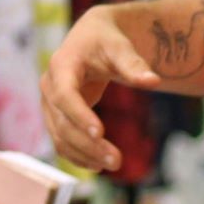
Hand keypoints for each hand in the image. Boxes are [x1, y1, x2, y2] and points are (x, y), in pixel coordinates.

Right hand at [41, 6, 161, 171]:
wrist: (92, 38)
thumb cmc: (106, 40)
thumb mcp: (121, 47)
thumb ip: (134, 64)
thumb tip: (154, 81)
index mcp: (61, 65)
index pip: (65, 94)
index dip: (79, 115)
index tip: (101, 133)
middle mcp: (49, 85)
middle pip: (62, 121)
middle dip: (88, 143)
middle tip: (117, 161)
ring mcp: (49, 103)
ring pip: (59, 135)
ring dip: (83, 154)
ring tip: (114, 165)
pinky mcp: (56, 115)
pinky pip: (61, 140)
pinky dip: (76, 155)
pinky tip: (97, 166)